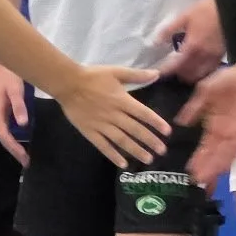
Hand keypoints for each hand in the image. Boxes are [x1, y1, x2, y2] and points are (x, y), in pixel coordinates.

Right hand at [0, 63, 29, 165]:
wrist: (0, 60)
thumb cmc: (8, 73)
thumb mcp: (15, 89)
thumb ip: (19, 106)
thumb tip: (23, 126)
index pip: (5, 137)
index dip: (15, 149)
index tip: (25, 159)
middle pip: (4, 139)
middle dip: (14, 151)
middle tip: (27, 163)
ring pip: (5, 134)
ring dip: (14, 146)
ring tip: (26, 156)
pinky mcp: (2, 109)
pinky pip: (7, 128)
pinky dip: (14, 137)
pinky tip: (22, 140)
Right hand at [55, 67, 170, 168]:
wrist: (68, 84)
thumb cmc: (93, 76)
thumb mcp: (116, 71)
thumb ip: (137, 75)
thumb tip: (157, 74)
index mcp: (122, 100)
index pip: (143, 113)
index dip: (156, 123)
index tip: (167, 132)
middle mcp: (114, 115)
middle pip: (135, 130)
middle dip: (150, 141)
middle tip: (162, 151)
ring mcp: (102, 125)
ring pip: (122, 140)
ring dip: (136, 150)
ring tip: (148, 159)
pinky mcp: (90, 132)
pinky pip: (103, 146)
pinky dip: (113, 156)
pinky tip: (123, 164)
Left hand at [154, 0, 225, 82]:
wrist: (232, 8)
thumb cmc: (206, 10)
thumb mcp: (185, 16)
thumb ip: (169, 29)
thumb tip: (156, 41)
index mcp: (192, 47)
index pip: (176, 65)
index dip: (166, 71)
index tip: (158, 73)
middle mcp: (203, 57)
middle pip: (188, 75)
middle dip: (178, 74)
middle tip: (172, 69)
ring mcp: (214, 58)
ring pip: (200, 75)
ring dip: (190, 75)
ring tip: (185, 69)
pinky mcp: (221, 56)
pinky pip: (209, 70)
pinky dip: (201, 72)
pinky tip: (198, 66)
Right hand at [178, 56, 235, 190]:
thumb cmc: (228, 79)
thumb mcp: (205, 92)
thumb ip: (194, 107)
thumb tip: (179, 121)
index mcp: (213, 125)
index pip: (204, 146)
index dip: (198, 159)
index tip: (189, 171)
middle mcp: (223, 132)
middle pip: (213, 154)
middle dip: (205, 168)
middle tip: (196, 183)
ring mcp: (234, 131)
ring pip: (222, 154)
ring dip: (214, 167)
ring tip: (206, 180)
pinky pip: (234, 145)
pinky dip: (227, 156)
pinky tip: (221, 167)